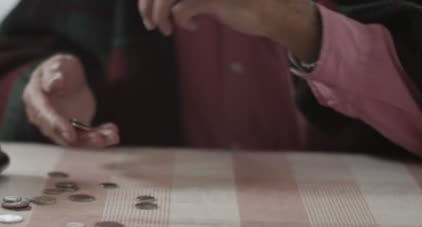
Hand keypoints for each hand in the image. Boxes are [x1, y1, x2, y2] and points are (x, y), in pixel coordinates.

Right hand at [23, 54, 119, 147]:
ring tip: (112, 135)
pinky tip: (113, 133)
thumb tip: (54, 84)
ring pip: (76, 139)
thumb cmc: (59, 69)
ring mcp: (60, 126)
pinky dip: (101, 136)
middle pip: (61, 134)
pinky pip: (87, 136)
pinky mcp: (75, 130)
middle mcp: (44, 118)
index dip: (58, 126)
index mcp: (35, 100)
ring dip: (94, 139)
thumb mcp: (58, 64)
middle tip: (99, 138)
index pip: (45, 116)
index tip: (71, 136)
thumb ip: (53, 74)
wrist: (68, 76)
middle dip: (81, 139)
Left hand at [138, 0, 320, 61]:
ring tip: (165, 28)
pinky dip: (181, 22)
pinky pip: (181, 10)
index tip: (146, 8)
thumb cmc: (242, 1)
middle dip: (146, 4)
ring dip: (158, 15)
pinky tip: (194, 27)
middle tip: (149, 23)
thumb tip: (156, 2)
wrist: (276, 11)